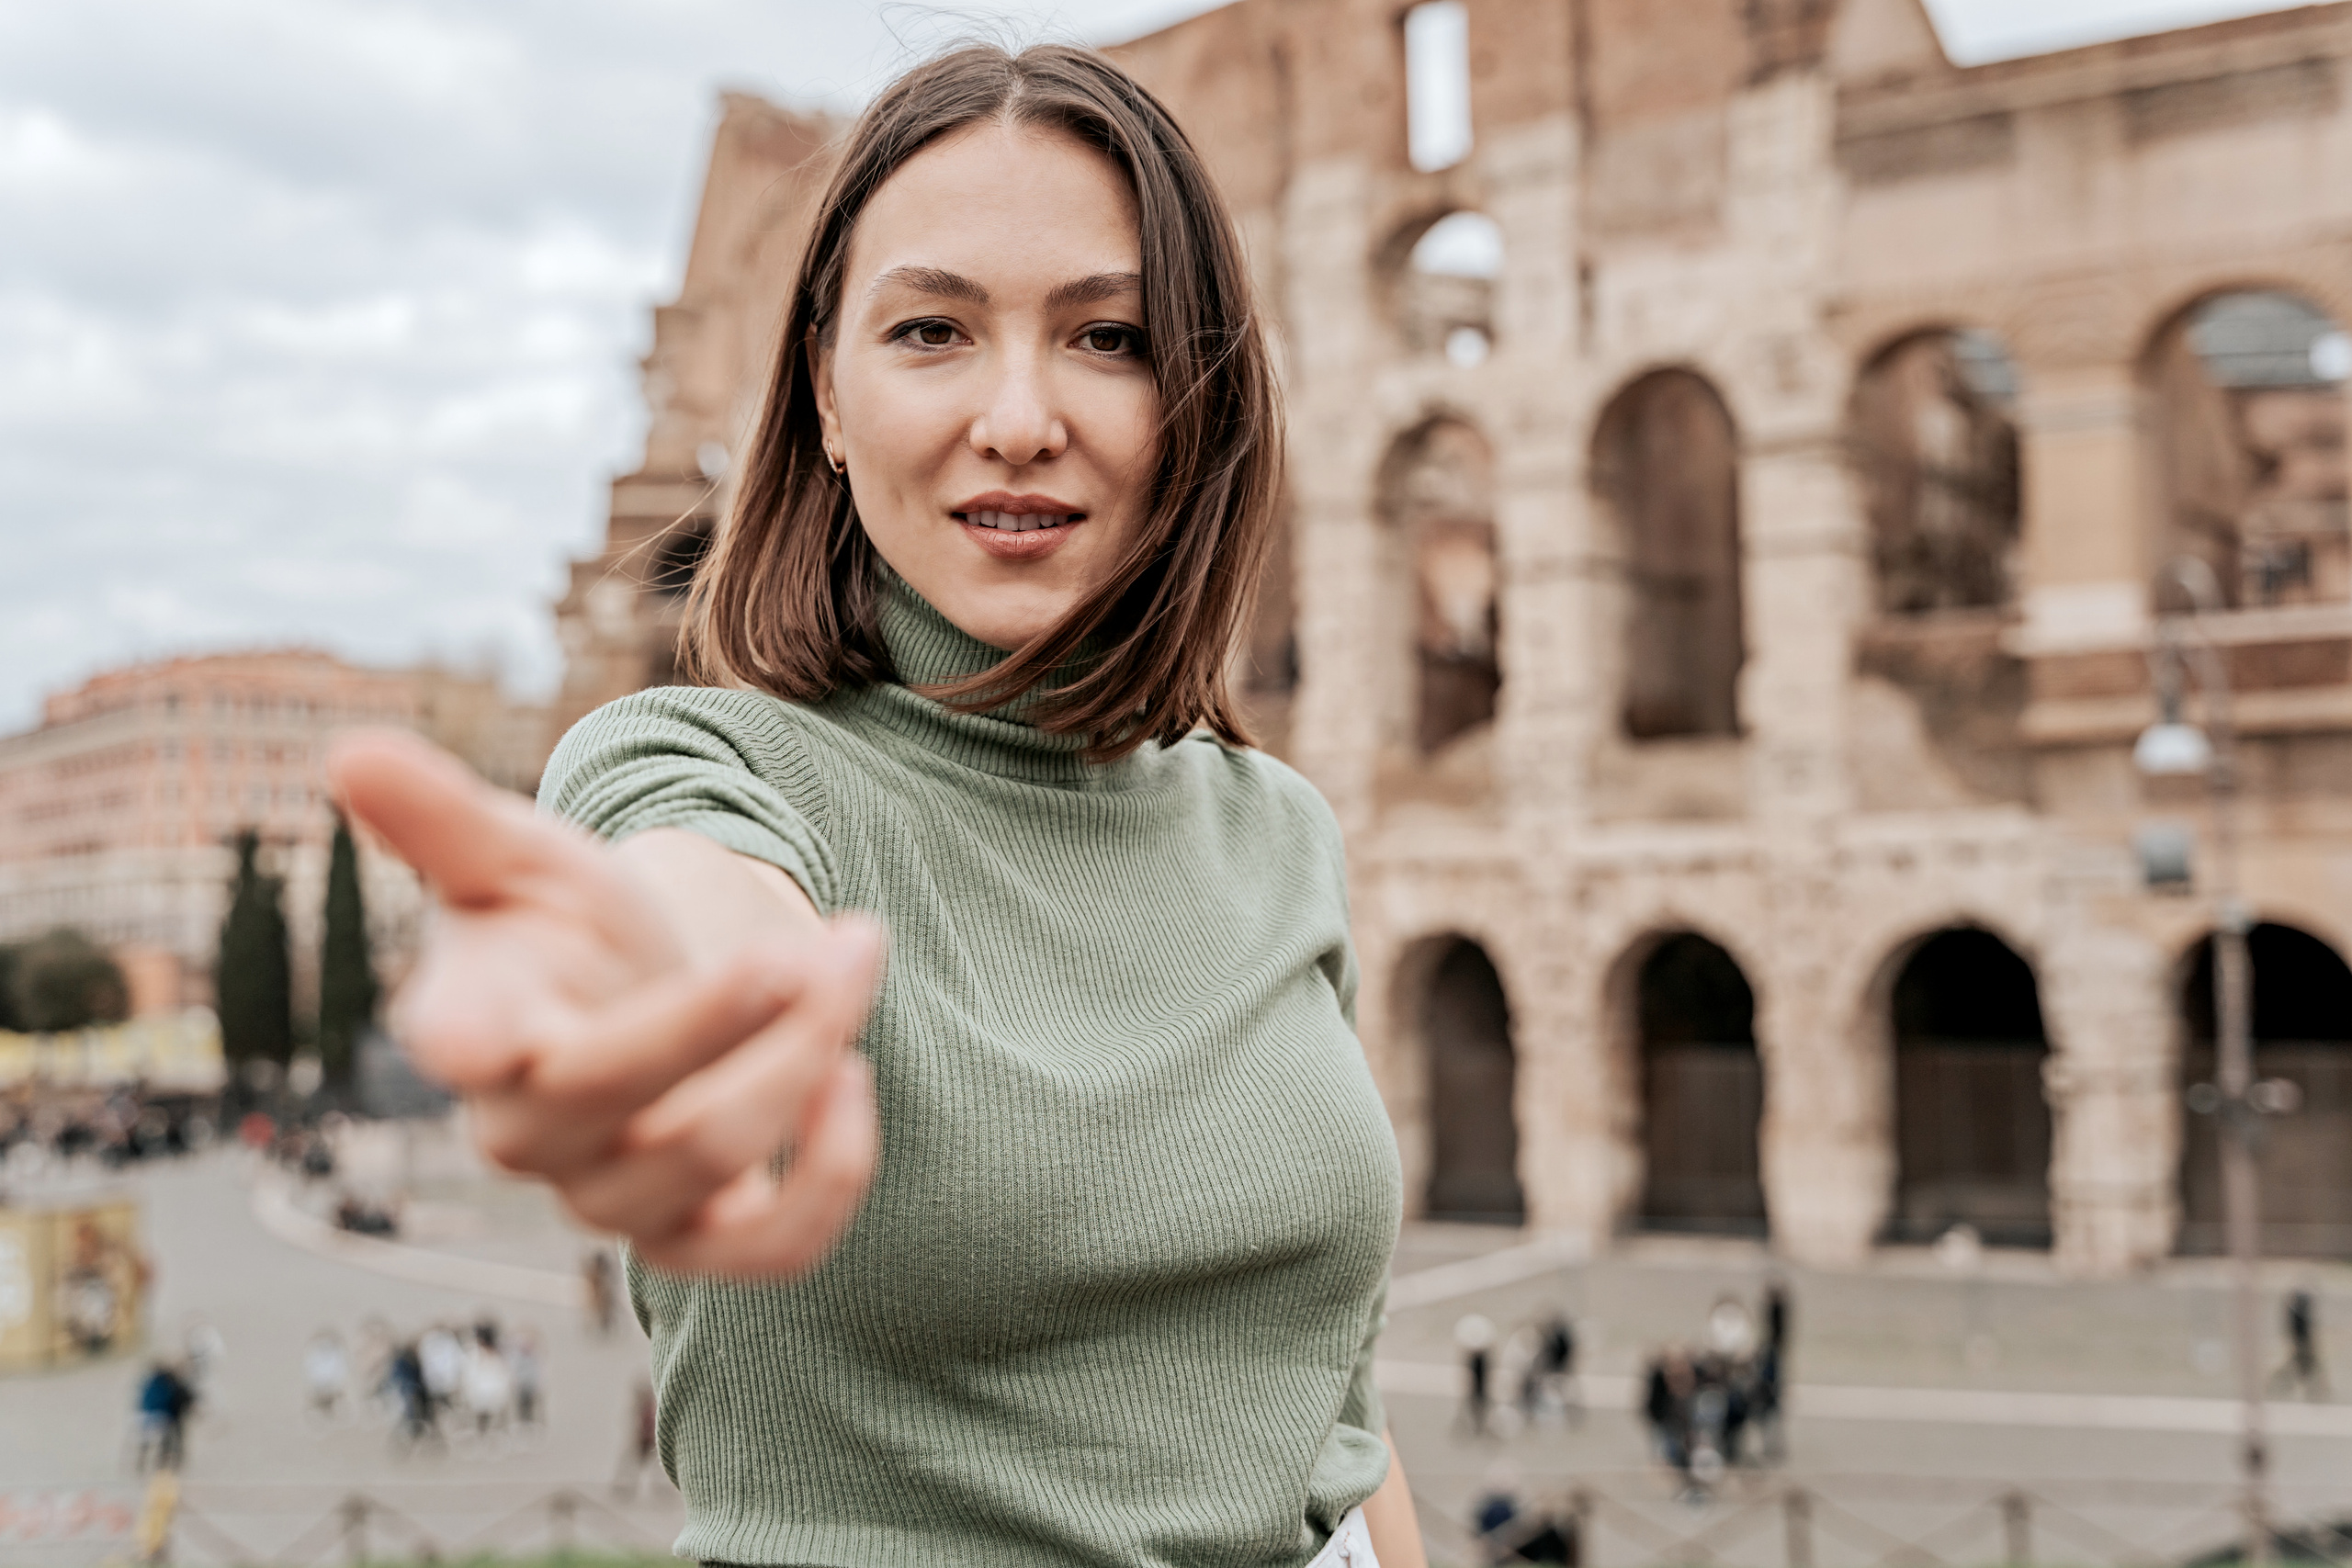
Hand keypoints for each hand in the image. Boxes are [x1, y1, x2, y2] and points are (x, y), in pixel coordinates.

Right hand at [328, 730, 881, 1277]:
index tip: (469, 1034)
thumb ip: (445, 816)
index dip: (465, 1040)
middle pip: (625, 1093)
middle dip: (734, 1010)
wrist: (638, 995)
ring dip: (809, 1051)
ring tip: (853, 953)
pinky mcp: (693, 1238)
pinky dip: (831, 1173)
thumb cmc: (562, 923)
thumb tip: (351, 751)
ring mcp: (610, 1197)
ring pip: (714, 1155)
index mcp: (474, 1025)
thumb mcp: (516, 857)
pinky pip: (770, 1250)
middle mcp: (530, 1131)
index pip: (456, 1043)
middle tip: (822, 935)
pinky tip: (851, 1076)